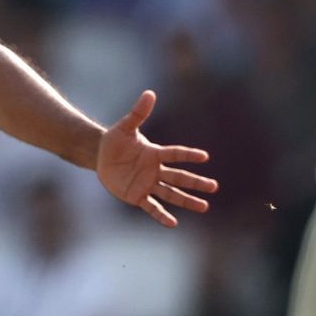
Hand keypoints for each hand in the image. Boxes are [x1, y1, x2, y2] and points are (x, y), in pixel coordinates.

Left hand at [95, 90, 217, 226]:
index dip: (188, 155)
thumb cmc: (115, 140)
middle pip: (179, 177)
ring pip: (171, 194)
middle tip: (214, 187)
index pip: (175, 154)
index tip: (204, 156)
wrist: (101, 157)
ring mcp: (148, 184)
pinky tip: (173, 223)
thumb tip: (149, 93)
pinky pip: (152, 207)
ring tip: (205, 207)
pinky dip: (161, 215)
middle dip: (196, 182)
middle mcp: (155, 170)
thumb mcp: (124, 127)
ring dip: (187, 200)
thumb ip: (137, 113)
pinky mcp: (137, 196)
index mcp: (155, 153)